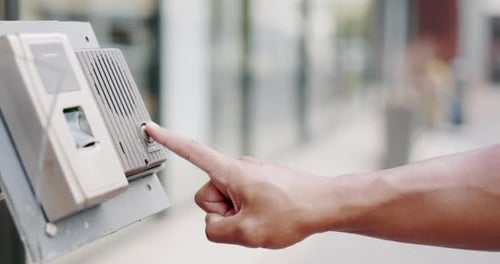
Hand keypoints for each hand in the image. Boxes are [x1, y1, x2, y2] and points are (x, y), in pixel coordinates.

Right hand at [145, 122, 332, 247]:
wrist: (325, 204)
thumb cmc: (293, 212)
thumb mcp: (248, 232)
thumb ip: (216, 230)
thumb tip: (212, 223)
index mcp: (231, 172)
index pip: (192, 152)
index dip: (168, 140)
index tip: (150, 127)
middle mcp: (238, 168)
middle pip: (207, 195)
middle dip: (222, 212)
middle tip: (250, 218)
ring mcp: (249, 175)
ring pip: (225, 201)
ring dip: (238, 214)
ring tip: (263, 216)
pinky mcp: (259, 181)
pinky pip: (241, 199)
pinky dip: (249, 211)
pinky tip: (269, 214)